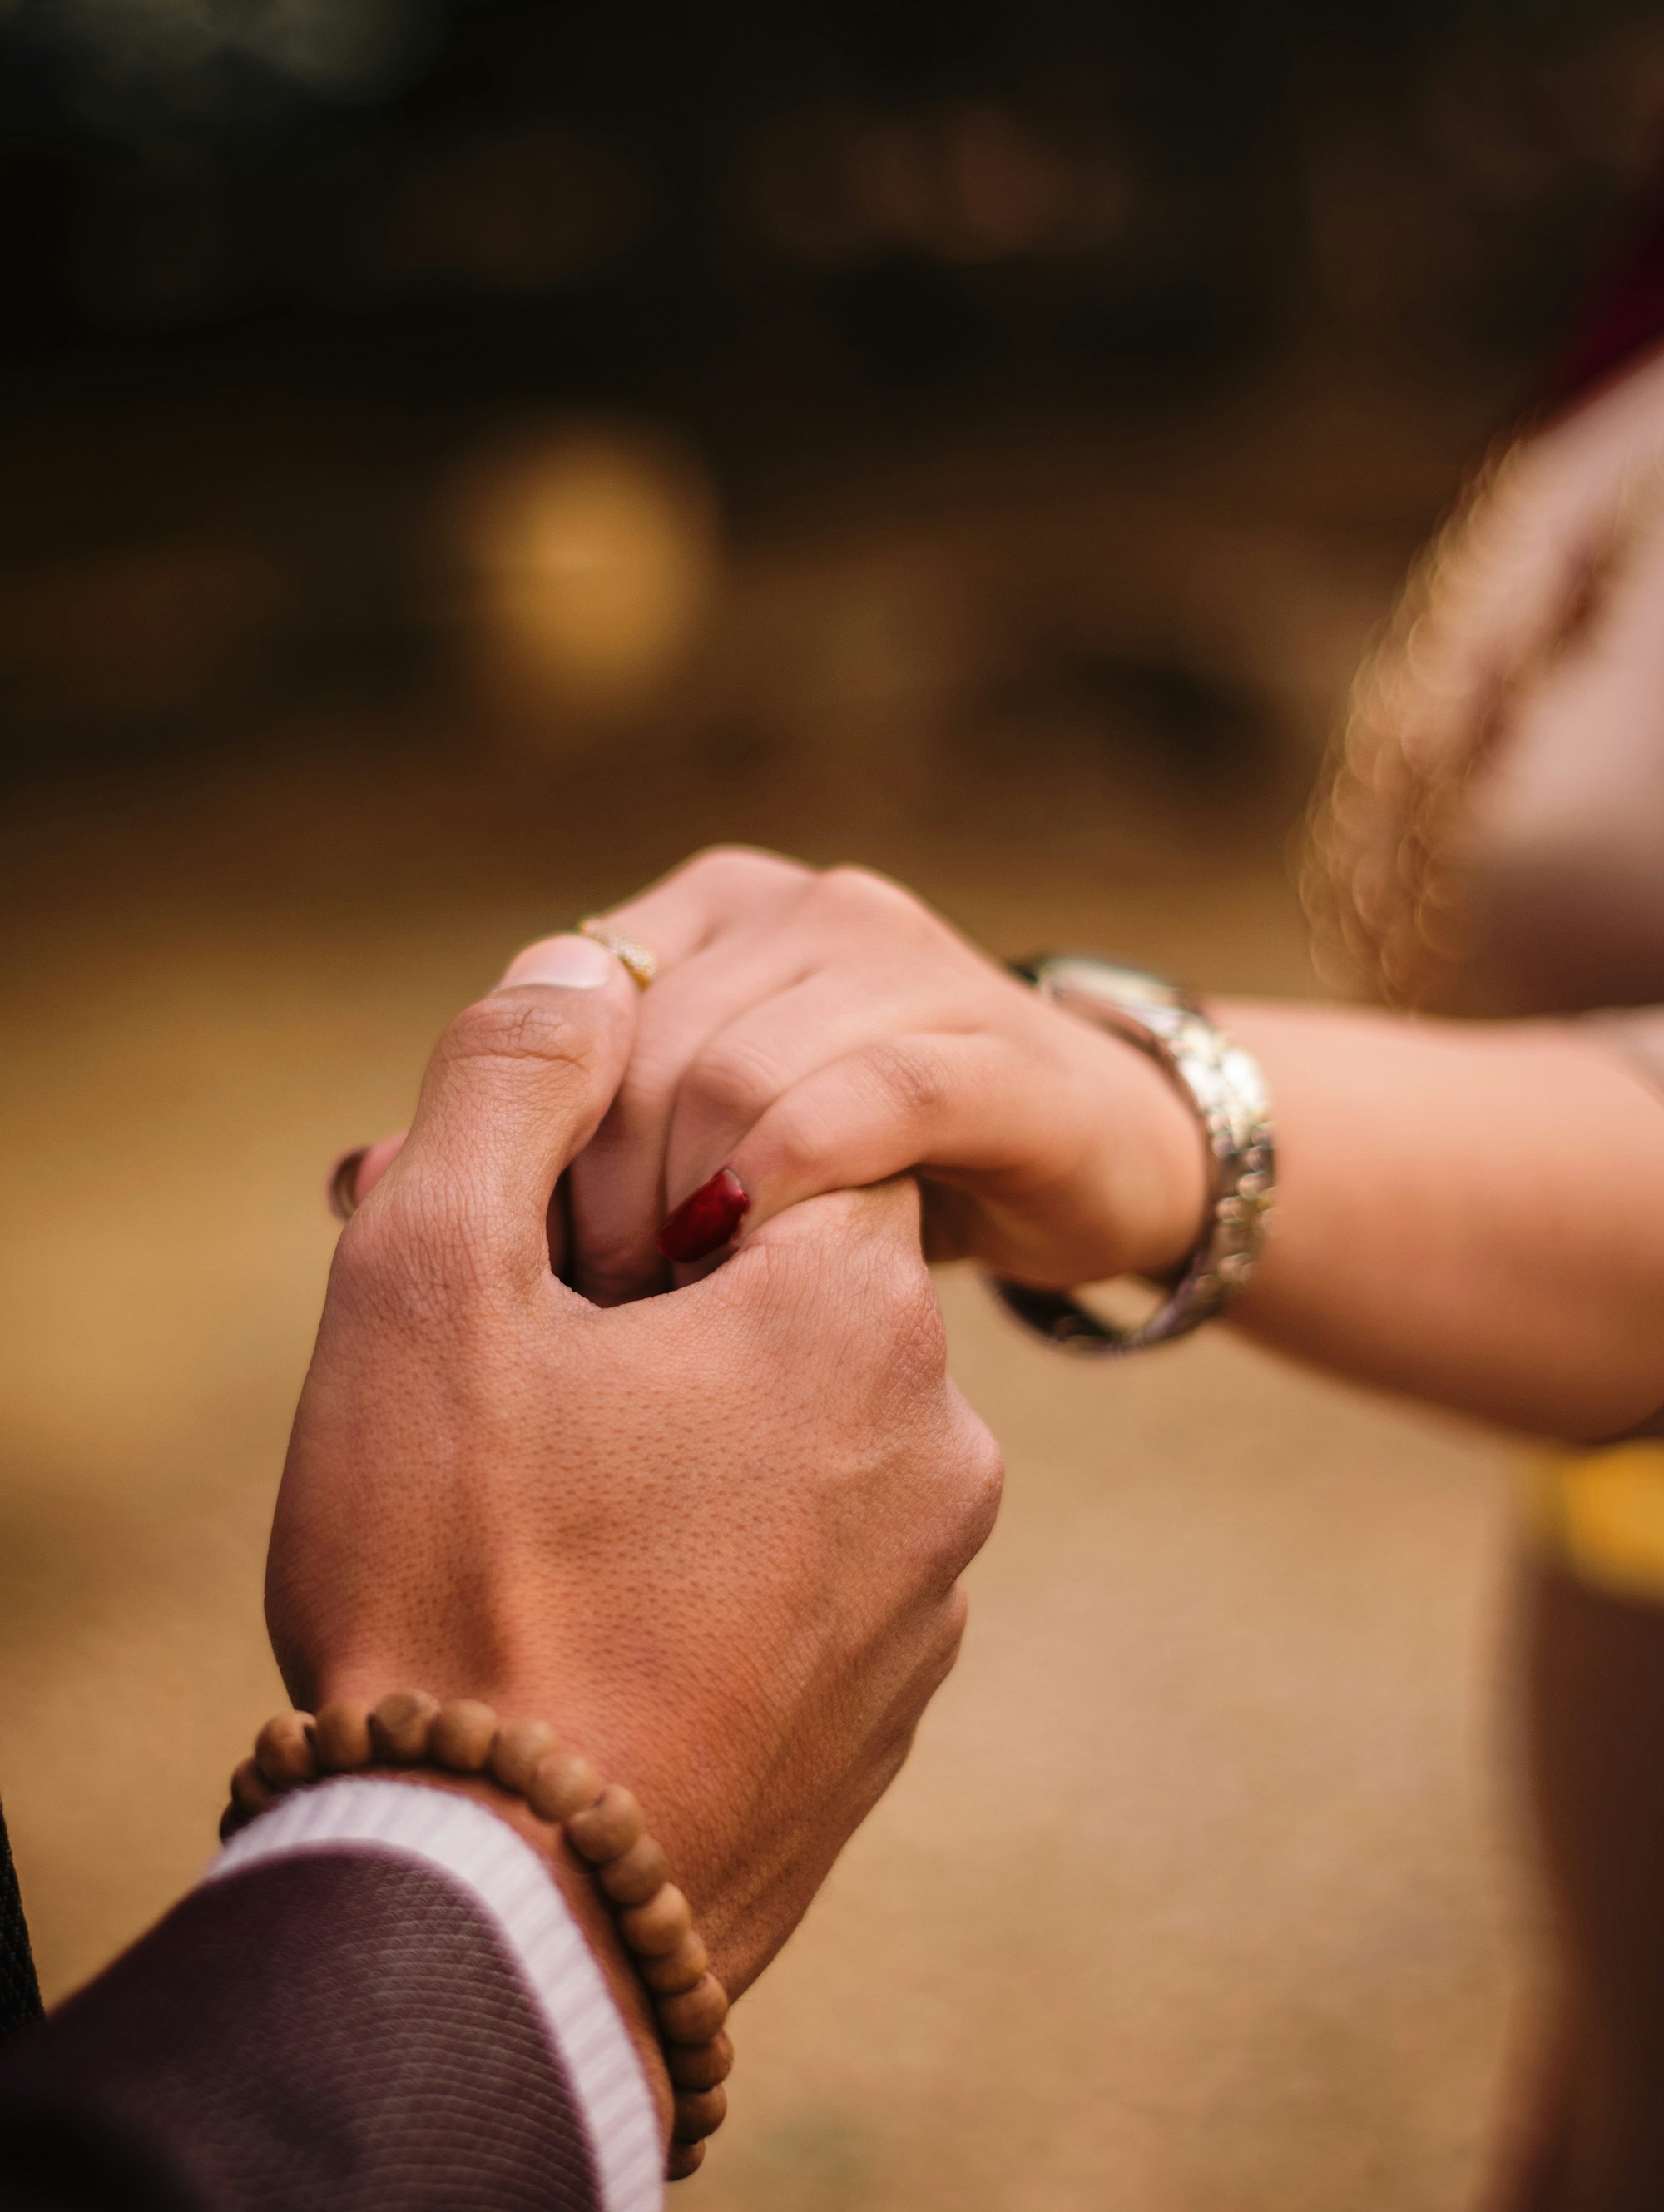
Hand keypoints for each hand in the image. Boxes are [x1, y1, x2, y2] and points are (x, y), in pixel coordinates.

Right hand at [268, 930, 1002, 2021]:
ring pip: (797, 1443)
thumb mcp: (430, 1279)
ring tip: (527, 1511)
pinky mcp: (886, 1714)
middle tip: (498, 1378)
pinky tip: (590, 1619)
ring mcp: (929, 1597)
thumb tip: (586, 963)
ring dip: (677, 1439)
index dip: (646, 1181)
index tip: (549, 1257)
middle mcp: (942, 1446)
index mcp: (860, 1311)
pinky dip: (712, 1564)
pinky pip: (804, 1576)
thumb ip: (512, 1080)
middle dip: (650, 1308)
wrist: (505, 1920)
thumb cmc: (459, 1579)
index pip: (788, 1150)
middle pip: (791, 1298)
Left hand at [555, 849, 1207, 1306]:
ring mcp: (911, 960)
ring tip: (672, 1303)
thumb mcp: (699, 1142)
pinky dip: (795, 1178)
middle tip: (592, 1307)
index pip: (565, 996)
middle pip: (640, 1041)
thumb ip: (556, 1142)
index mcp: (718, 906)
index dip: (526, 1134)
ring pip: (739, 1066)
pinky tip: (757, 1248)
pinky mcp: (1000, 1048)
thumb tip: (364, 1178)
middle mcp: (808, 904)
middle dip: (598, 1188)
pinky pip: (874, 1099)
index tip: (522, 1256)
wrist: (1100, 1160)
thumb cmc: (873, 1166)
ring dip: (684, 1200)